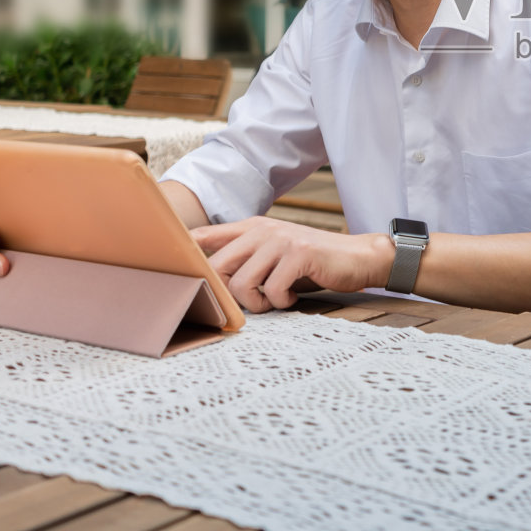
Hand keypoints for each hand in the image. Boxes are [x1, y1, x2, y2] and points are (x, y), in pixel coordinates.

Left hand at [192, 217, 392, 313]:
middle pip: (217, 266)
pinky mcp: (299, 254)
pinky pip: (273, 290)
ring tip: (273, 301)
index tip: (173, 269)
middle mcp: (263, 229)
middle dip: (228, 294)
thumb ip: (246, 259)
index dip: (184, 253)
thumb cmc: (312, 263)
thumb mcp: (275, 254)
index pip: (204, 236)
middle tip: (250, 302)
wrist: (358, 257)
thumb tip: (208, 280)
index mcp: (252, 227)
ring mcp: (281, 240)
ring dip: (257, 303)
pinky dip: (281, 301)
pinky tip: (292, 296)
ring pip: (243, 283)